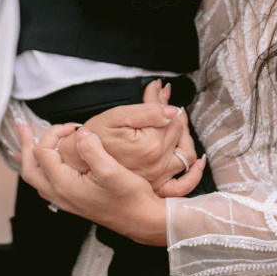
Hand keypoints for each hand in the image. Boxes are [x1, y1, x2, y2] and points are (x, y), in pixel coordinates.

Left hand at [18, 122, 167, 245]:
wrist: (142, 220)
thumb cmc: (131, 199)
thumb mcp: (112, 170)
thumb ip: (92, 149)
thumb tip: (80, 134)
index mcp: (65, 185)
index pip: (44, 153)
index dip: (54, 133)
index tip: (72, 127)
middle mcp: (62, 195)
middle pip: (30, 169)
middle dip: (26, 146)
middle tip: (24, 129)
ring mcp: (67, 200)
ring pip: (37, 178)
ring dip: (31, 158)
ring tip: (29, 143)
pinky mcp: (74, 201)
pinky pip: (48, 185)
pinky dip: (42, 170)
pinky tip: (48, 166)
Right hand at [81, 98, 199, 193]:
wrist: (78, 165)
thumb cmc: (94, 138)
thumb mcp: (116, 117)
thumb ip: (146, 111)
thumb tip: (173, 109)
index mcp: (150, 146)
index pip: (170, 117)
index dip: (163, 100)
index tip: (158, 88)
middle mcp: (158, 164)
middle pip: (178, 132)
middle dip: (174, 113)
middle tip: (164, 99)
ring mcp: (158, 178)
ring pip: (186, 154)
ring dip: (185, 137)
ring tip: (177, 123)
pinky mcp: (155, 187)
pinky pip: (183, 184)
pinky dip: (194, 174)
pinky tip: (198, 161)